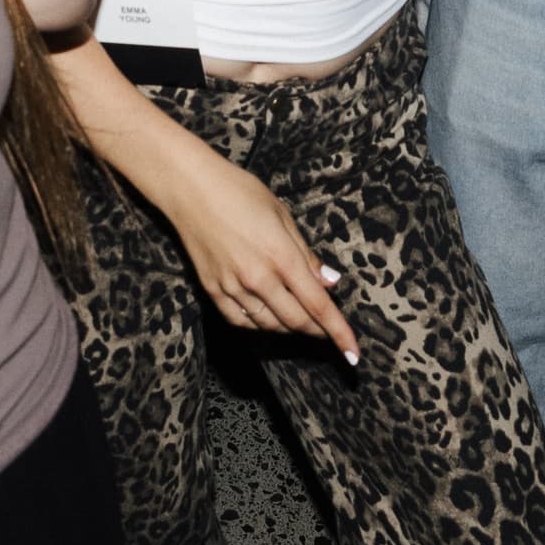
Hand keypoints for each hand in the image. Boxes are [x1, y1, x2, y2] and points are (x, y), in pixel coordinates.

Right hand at [159, 144, 359, 360]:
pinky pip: (242, 320)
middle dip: (317, 331)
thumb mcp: (282, 215)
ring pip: (270, 325)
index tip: (353, 355)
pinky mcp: (213, 290)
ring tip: (298, 317)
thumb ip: (306, 254)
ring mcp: (233, 287)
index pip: (319, 305)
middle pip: (296, 321)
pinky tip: (267, 316)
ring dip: (290, 327)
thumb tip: (329, 282)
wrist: (190, 188)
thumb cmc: (240, 192)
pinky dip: (259, 324)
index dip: (339, 333)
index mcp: (282, 256)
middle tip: (327, 331)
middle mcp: (258, 278)